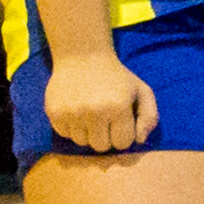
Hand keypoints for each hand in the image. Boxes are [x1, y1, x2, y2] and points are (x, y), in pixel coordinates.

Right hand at [42, 48, 158, 154]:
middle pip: (101, 147)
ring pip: (82, 143)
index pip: (123, 143)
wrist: (82, 56)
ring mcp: (71, 112)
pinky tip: (78, 111)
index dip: (123, 135)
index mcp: (118, 106)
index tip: (121, 122)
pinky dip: (72, 128)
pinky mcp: (53, 112)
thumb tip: (140, 141)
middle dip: (106, 136)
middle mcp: (94, 111)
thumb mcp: (142, 90)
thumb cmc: (116, 77)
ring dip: (88, 133)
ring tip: (91, 114)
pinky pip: (65, 134)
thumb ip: (150, 117)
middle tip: (106, 119)